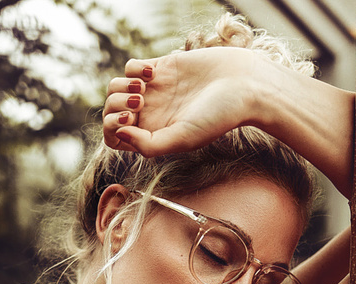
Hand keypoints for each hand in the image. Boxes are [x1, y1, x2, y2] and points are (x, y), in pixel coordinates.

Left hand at [101, 48, 266, 156]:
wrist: (244, 84)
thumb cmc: (219, 116)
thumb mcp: (184, 138)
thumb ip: (149, 144)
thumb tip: (121, 134)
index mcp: (153, 135)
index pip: (115, 136)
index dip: (112, 127)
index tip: (129, 120)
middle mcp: (151, 113)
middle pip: (111, 109)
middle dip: (115, 105)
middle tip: (139, 103)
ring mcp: (155, 90)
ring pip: (116, 86)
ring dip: (122, 86)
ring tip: (144, 88)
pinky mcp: (161, 67)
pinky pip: (131, 67)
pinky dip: (134, 69)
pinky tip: (154, 73)